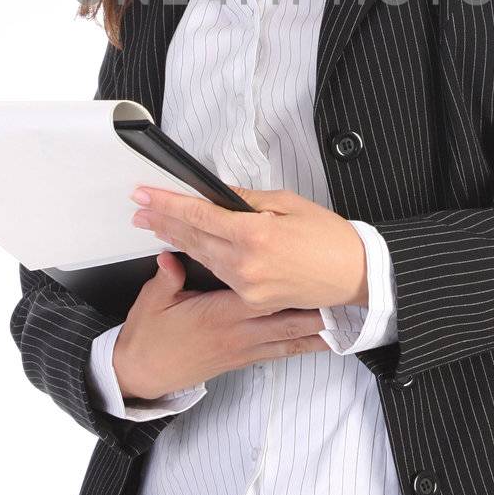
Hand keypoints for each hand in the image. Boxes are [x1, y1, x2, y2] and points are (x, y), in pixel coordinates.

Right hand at [112, 252, 330, 398]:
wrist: (143, 376)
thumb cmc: (149, 338)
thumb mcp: (152, 301)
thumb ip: (167, 276)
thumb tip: (173, 253)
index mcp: (219, 314)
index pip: (258, 291)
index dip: (286, 282)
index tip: (308, 269)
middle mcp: (238, 333)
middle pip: (287, 318)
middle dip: (317, 307)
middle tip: (344, 293)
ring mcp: (243, 349)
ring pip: (290, 338)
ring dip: (318, 328)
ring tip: (346, 316)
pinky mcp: (243, 360)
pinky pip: (281, 352)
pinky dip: (304, 346)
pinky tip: (323, 341)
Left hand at [129, 184, 367, 314]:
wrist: (353, 274)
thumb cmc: (327, 236)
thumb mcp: (288, 203)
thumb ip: (247, 200)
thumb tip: (218, 193)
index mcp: (254, 234)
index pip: (198, 215)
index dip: (167, 204)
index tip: (144, 195)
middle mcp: (245, 264)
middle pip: (193, 238)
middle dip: (163, 221)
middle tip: (140, 208)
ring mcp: (247, 287)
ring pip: (202, 258)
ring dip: (177, 239)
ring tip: (156, 224)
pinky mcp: (252, 301)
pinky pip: (219, 275)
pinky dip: (202, 258)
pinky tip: (188, 247)